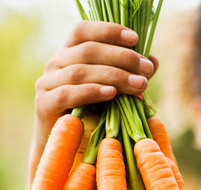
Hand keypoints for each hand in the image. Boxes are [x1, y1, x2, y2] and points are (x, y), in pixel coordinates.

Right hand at [34, 21, 158, 142]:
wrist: (67, 145)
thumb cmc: (93, 115)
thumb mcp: (114, 91)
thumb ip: (130, 75)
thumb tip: (153, 61)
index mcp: (70, 53)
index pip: (84, 31)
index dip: (108, 31)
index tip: (135, 39)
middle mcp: (56, 63)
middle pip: (87, 50)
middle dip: (122, 58)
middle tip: (146, 69)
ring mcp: (47, 83)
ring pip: (80, 71)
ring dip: (114, 76)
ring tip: (139, 85)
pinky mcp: (45, 104)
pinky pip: (68, 94)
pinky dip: (92, 91)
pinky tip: (111, 94)